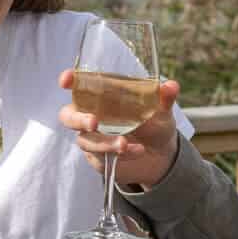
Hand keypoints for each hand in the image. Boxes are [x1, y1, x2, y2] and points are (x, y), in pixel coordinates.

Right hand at [55, 71, 183, 189]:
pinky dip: (117, 154)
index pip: (79, 87)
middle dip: (78, 119)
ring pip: (86, 141)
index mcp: (102, 98)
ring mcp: (92, 139)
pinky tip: (137, 151)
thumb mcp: (162, 111)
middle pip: (68, 117)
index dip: (69, 82)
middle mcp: (92, 116)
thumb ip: (164, 99)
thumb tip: (171, 86)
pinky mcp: (98, 159)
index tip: (66, 79)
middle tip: (94, 122)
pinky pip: (100, 158)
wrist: (161, 156)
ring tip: (125, 144)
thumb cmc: (155, 125)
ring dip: (104, 143)